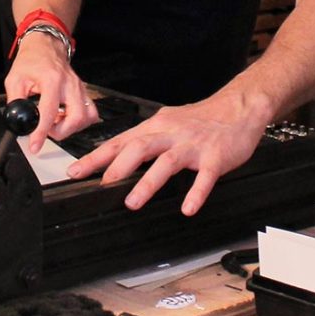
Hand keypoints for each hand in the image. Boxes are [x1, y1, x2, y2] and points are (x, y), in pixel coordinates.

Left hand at [4, 34, 97, 153]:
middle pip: (76, 118)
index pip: (49, 112)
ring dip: (71, 127)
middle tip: (48, 130)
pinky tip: (66, 117)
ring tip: (56, 122)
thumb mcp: (15, 79)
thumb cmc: (31, 61)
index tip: (35, 145)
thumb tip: (16, 120)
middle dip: (61, 132)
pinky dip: (80, 121)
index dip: (41, 133)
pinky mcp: (84, 92)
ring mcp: (80, 88)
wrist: (46, 47)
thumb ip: (15, 101)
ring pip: (86, 117)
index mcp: (52, 80)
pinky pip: (91, 112)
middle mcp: (70, 85)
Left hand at [63, 92, 269, 214]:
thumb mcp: (168, 123)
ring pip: (167, 161)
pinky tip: (188, 208)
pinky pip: (204, 176)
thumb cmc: (202, 119)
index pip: (120, 142)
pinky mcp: (215, 156)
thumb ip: (145, 140)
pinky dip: (196, 192)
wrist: (239, 107)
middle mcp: (171, 133)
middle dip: (119, 166)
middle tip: (102, 183)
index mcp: (156, 126)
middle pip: (140, 146)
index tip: (75, 171)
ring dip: (148, 182)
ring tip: (133, 202)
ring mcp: (193, 145)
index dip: (96, 157)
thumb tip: (116, 157)